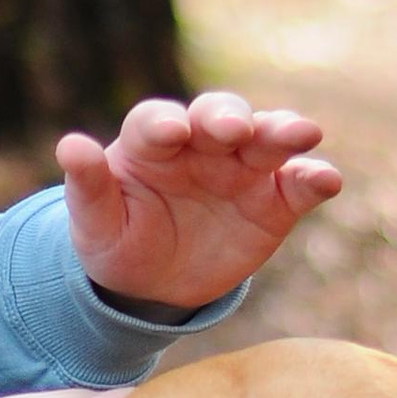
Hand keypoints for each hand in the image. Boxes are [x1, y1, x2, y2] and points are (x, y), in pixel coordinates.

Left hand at [58, 94, 340, 313]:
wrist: (154, 282)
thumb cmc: (117, 239)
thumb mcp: (95, 221)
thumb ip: (87, 185)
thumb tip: (69, 145)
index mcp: (151, 141)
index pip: (156, 121)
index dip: (163, 123)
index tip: (172, 132)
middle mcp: (201, 143)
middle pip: (219, 115)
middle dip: (229, 118)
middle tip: (236, 130)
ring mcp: (243, 168)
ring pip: (268, 138)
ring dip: (285, 131)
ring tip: (304, 134)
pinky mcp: (275, 200)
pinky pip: (299, 184)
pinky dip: (315, 178)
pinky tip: (327, 181)